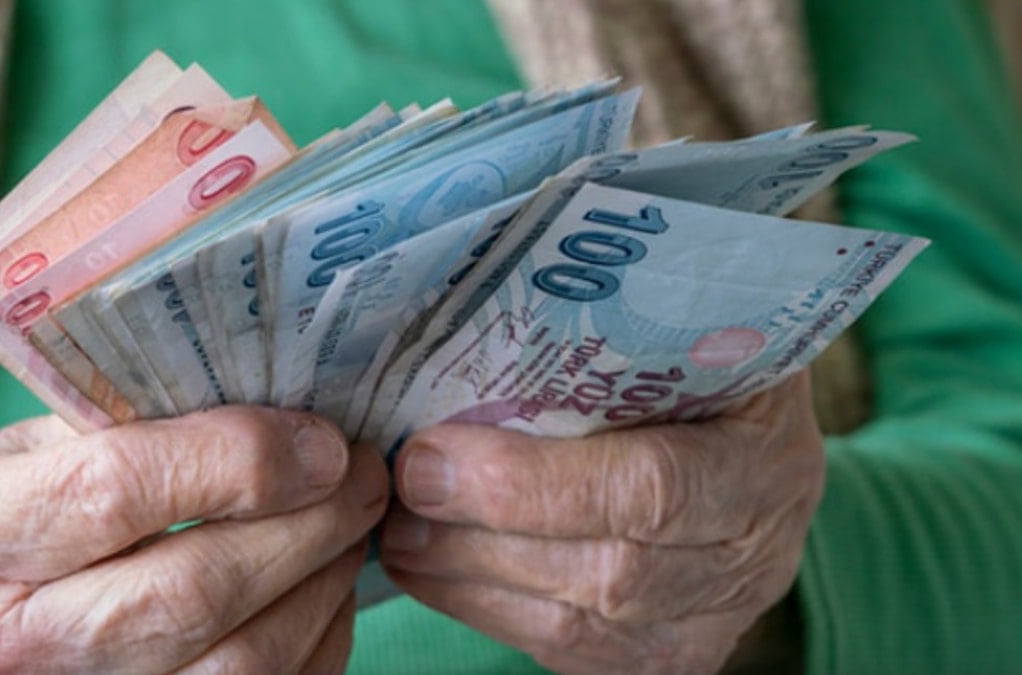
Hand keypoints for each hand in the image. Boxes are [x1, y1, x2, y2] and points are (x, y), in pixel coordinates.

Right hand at [0, 407, 388, 673]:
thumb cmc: (14, 515)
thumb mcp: (33, 447)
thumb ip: (125, 420)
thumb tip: (275, 401)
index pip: (114, 492)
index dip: (234, 461)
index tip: (315, 439)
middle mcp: (16, 638)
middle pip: (192, 590)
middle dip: (305, 525)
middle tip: (361, 473)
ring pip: (239, 664)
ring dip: (322, 583)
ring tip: (351, 520)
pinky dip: (318, 638)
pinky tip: (326, 584)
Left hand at [380, 372, 823, 673]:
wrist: (763, 445)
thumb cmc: (710, 365)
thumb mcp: (686, 328)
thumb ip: (604, 335)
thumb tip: (467, 319)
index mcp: (763, 455)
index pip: (651, 490)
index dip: (529, 485)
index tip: (430, 456)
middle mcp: (754, 552)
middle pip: (606, 574)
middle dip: (480, 541)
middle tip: (400, 496)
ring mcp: (717, 619)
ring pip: (577, 628)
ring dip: (468, 583)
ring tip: (400, 535)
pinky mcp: (671, 657)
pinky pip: (569, 654)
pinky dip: (487, 613)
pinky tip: (436, 572)